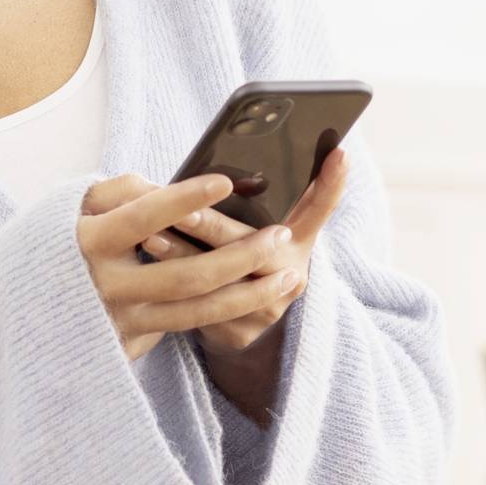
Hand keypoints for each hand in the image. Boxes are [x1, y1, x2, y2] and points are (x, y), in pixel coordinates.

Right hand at [76, 172, 302, 362]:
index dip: (184, 200)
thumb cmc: (64, 241)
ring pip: (198, 312)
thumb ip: (123, 191)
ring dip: (250, 294)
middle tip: (281, 233)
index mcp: (89, 244)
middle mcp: (106, 288)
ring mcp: (121, 321)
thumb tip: (171, 191)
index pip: (143, 218)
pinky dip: (230, 313)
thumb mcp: (78, 207)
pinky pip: (187, 327)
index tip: (225, 182)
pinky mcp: (131, 344)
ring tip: (292, 274)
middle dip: (240, 256)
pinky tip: (263, 297)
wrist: (31, 307)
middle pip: (186, 276)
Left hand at [135, 145, 345, 362]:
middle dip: (211, 227)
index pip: (321, 207)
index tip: (339, 151)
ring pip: (218, 280)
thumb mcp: (260, 228)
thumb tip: (246, 154)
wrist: (240, 322)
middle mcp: (291, 274)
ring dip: (180, 256)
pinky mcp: (239, 333)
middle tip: (181, 210)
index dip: (333, 181)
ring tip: (150, 236)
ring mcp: (267, 308)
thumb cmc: (244, 257)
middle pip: (250, 247)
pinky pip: (199, 309)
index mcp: (300, 240)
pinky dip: (168, 286)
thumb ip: (261, 199)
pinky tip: (146, 271)